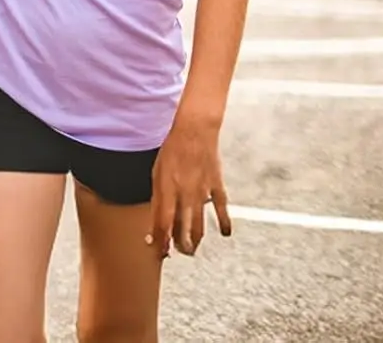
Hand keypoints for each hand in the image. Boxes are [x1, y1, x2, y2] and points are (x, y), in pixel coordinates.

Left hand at [147, 119, 231, 257]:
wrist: (194, 130)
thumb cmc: (172, 149)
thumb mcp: (157, 170)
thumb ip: (158, 194)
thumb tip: (157, 216)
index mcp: (167, 187)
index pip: (163, 220)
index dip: (161, 238)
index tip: (159, 249)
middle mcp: (184, 192)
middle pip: (182, 227)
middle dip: (179, 244)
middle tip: (178, 252)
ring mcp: (202, 190)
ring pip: (200, 224)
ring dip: (196, 240)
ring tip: (193, 249)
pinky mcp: (216, 186)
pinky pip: (221, 208)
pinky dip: (224, 223)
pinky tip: (225, 233)